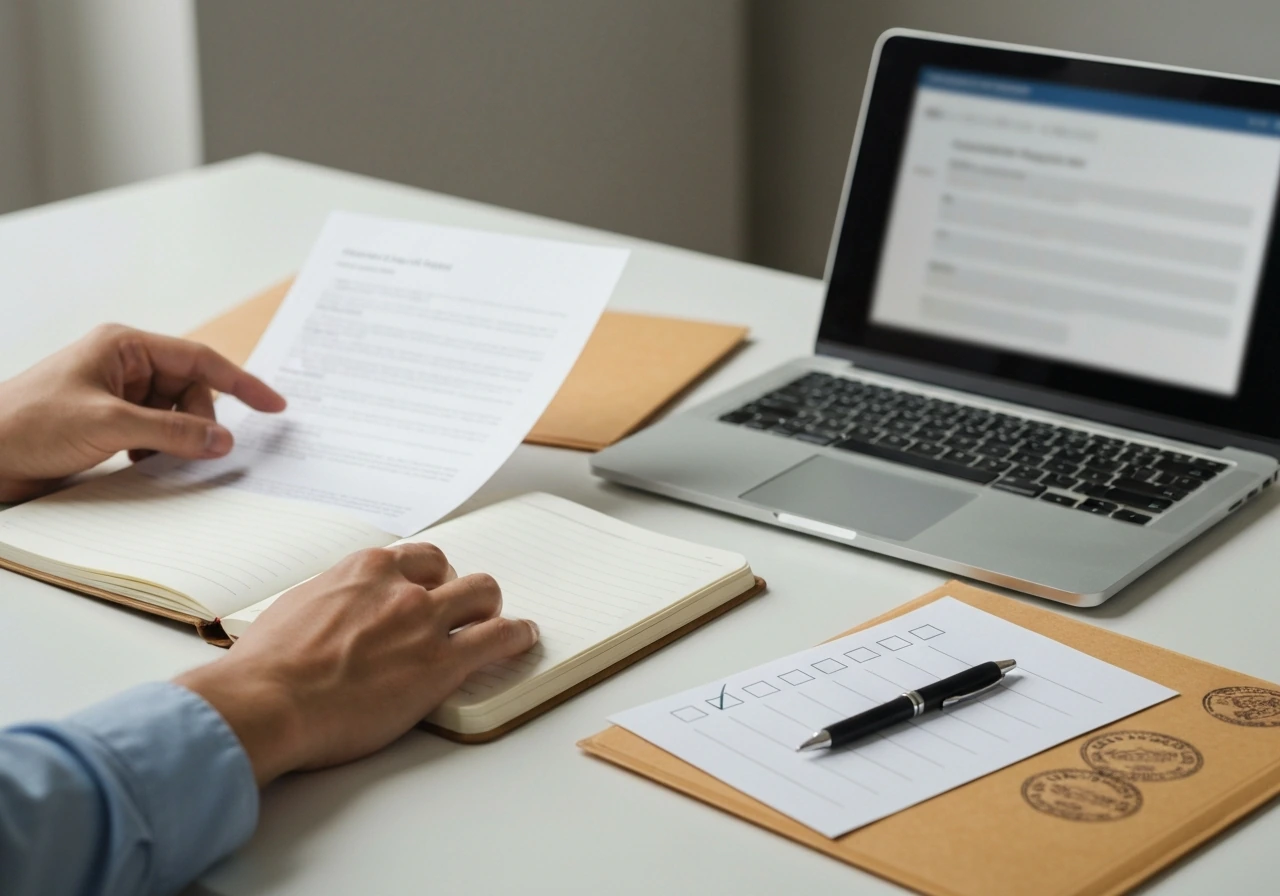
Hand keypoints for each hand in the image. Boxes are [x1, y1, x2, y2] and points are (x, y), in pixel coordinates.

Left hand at [0, 324, 285, 501]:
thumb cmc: (25, 424)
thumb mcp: (107, 425)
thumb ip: (172, 431)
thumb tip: (222, 440)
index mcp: (124, 347)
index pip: (200, 360)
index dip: (241, 383)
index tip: (274, 406)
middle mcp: (124, 367)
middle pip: (192, 392)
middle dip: (199, 422)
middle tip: (197, 451)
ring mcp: (117, 397)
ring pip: (177, 417)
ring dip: (177, 440)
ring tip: (156, 459)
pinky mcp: (109, 426)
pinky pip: (157, 435)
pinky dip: (161, 451)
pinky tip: (144, 464)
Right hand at [175, 543, 539, 785]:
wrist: (268, 703)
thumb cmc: (266, 668)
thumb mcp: (295, 611)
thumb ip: (329, 603)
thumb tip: (331, 611)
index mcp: (363, 571)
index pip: (414, 558)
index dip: (426, 578)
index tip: (428, 590)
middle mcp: (400, 587)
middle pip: (454, 574)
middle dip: (459, 592)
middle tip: (458, 614)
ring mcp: (425, 622)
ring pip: (484, 596)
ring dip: (490, 610)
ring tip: (494, 626)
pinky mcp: (443, 663)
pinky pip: (500, 638)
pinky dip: (518, 635)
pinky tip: (523, 639)